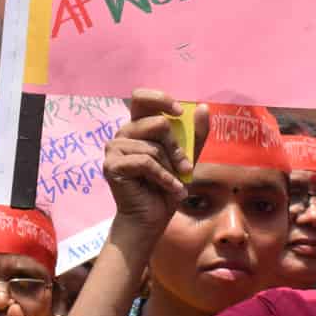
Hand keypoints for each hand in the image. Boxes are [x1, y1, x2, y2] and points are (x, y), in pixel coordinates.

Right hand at [103, 90, 199, 240]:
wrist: (151, 218)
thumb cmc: (165, 187)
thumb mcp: (186, 158)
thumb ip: (195, 134)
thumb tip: (203, 107)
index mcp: (138, 127)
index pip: (141, 98)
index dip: (160, 99)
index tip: (179, 112)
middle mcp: (123, 134)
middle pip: (157, 123)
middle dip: (176, 148)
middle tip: (184, 167)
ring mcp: (114, 148)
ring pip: (152, 147)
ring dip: (170, 168)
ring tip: (175, 184)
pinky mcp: (111, 165)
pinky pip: (145, 162)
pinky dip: (163, 177)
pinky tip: (171, 189)